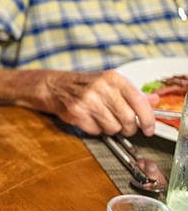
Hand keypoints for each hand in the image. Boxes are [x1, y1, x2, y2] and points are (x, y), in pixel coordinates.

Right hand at [39, 69, 158, 136]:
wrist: (56, 86)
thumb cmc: (87, 85)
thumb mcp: (111, 83)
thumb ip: (134, 94)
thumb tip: (154, 101)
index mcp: (114, 78)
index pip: (139, 101)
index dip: (148, 119)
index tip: (149, 129)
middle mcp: (101, 87)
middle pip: (128, 119)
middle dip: (129, 128)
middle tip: (125, 127)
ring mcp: (88, 100)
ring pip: (113, 128)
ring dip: (111, 129)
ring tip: (104, 120)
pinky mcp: (77, 112)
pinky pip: (96, 131)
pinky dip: (96, 130)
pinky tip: (91, 120)